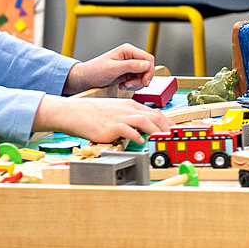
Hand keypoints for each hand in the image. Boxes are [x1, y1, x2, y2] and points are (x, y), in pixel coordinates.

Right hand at [33, 94, 170, 143]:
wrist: (73, 112)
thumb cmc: (93, 114)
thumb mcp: (116, 111)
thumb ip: (130, 118)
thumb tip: (143, 130)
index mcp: (130, 106)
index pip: (155, 113)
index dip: (167, 123)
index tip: (175, 132)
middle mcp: (127, 110)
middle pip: (154, 116)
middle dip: (167, 128)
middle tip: (174, 138)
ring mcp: (119, 117)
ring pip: (145, 121)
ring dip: (156, 131)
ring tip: (162, 139)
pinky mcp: (110, 126)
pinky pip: (128, 130)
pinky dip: (136, 136)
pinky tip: (140, 142)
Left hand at [63, 44, 155, 94]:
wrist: (85, 79)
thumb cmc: (94, 71)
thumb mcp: (112, 69)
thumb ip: (130, 66)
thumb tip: (146, 65)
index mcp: (128, 50)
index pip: (148, 59)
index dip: (149, 71)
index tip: (144, 82)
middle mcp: (130, 56)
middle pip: (147, 68)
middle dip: (141, 79)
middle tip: (130, 85)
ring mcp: (130, 65)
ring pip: (144, 76)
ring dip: (136, 84)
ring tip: (124, 86)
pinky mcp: (128, 73)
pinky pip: (138, 80)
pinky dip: (133, 86)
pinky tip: (123, 86)